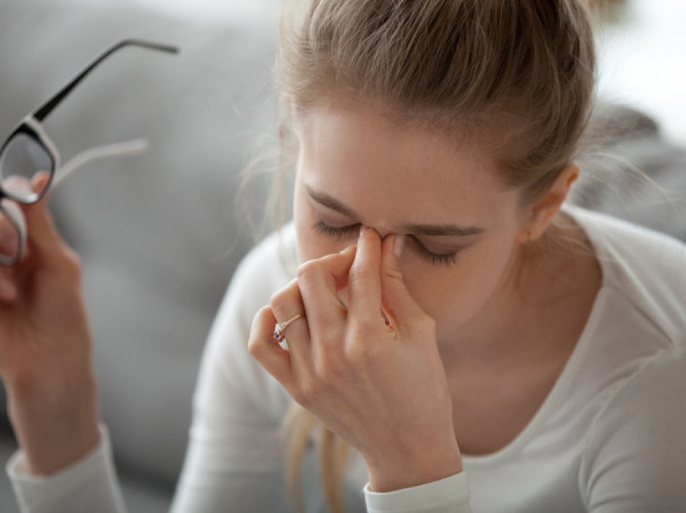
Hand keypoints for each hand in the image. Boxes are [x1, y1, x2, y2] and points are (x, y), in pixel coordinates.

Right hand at [0, 176, 98, 474]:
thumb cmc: (64, 314)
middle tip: (17, 236)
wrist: (51, 358)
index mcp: (33, 241)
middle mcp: (6, 252)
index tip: (31, 181)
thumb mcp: (59, 262)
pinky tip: (8, 291)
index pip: (15, 202)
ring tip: (15, 266)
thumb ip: (41, 223)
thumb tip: (38, 178)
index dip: (18, 188)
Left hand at [249, 227, 462, 491]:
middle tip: (350, 266)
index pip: (359, 271)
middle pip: (312, 276)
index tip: (372, 236)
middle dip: (333, 260)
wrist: (407, 449)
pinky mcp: (296, 388)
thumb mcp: (422, 335)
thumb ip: (398, 287)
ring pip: (284, 301)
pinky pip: (261, 344)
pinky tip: (291, 313)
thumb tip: (387, 244)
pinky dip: (268, 320)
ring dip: (304, 286)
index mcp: (372, 339)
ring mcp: (310, 372)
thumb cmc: (424, 389)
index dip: (367, 245)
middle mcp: (334, 353)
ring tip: (325, 291)